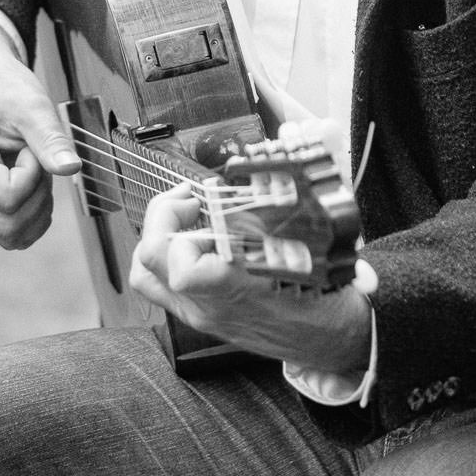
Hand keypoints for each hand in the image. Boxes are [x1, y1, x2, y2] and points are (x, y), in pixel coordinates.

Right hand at [0, 16, 79, 248]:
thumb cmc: (5, 90)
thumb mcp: (32, 106)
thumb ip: (50, 138)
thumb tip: (71, 169)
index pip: (9, 197)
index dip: (33, 174)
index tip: (30, 146)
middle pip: (9, 226)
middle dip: (38, 197)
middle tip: (37, 160)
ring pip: (11, 236)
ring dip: (37, 209)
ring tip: (35, 169)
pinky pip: (11, 232)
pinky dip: (33, 216)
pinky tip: (34, 183)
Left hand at [130, 184, 375, 372]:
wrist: (330, 340)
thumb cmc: (325, 297)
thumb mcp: (314, 244)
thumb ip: (296, 196)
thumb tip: (308, 136)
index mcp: (236, 291)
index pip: (182, 268)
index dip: (182, 226)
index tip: (201, 200)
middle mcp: (209, 306)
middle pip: (150, 260)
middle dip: (162, 216)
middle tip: (189, 199)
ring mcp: (201, 314)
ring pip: (145, 276)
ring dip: (157, 237)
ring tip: (184, 217)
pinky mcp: (200, 316)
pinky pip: (159, 287)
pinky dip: (164, 257)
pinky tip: (191, 241)